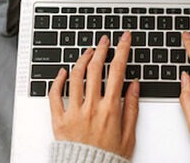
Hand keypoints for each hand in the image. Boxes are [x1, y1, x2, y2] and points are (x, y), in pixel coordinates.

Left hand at [49, 33, 139, 158]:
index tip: (124, 39)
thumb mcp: (129, 134)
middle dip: (101, 49)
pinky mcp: (59, 120)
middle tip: (104, 40)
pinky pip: (55, 95)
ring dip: (82, 59)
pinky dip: (58, 80)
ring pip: (75, 76)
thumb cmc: (109, 158)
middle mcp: (91, 107)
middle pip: (95, 68)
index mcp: (110, 109)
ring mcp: (74, 112)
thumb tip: (134, 85)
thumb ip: (132, 107)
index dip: (122, 50)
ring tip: (88, 52)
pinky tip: (63, 71)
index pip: (117, 71)